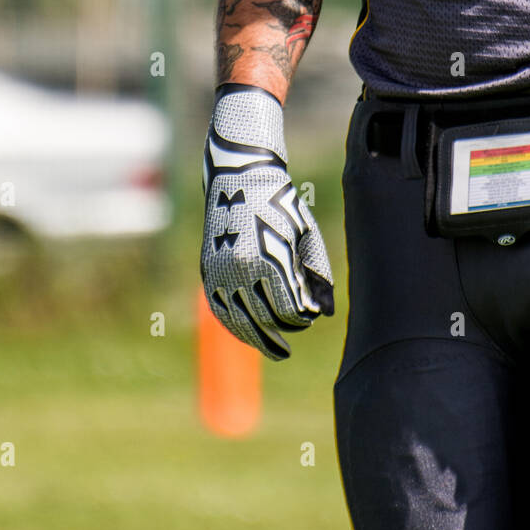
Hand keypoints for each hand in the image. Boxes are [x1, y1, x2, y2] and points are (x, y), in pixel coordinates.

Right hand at [201, 84, 333, 360]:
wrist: (239, 178)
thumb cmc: (281, 205)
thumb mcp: (306, 235)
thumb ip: (315, 274)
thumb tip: (321, 313)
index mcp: (268, 259)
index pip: (288, 308)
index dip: (301, 319)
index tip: (309, 318)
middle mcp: (240, 269)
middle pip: (265, 318)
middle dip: (283, 330)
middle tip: (295, 337)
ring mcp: (220, 272)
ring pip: (239, 321)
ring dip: (258, 339)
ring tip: (275, 351)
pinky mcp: (208, 271)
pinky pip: (220, 310)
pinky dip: (235, 327)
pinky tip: (249, 334)